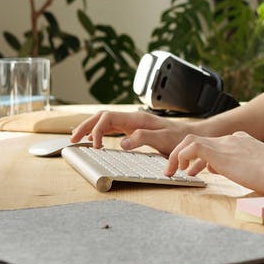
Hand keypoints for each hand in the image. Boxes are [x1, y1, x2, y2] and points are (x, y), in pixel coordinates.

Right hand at [70, 110, 188, 152]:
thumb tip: (122, 143)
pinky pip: (112, 128)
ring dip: (90, 128)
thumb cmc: (179, 139)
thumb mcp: (164, 140)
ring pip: (105, 121)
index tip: (94, 147)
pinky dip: (99, 132)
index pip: (108, 118)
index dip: (96, 130)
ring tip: (77, 139)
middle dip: (85, 126)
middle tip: (72, 139)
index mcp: (137, 119)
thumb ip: (143, 139)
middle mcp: (132, 119)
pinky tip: (94, 139)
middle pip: (102, 117)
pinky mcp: (134, 130)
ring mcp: (132, 124)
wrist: (191, 137)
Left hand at [165, 131, 263, 194]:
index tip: (194, 170)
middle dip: (183, 153)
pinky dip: (180, 157)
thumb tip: (219, 170)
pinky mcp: (219, 152)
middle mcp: (231, 139)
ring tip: (172, 171)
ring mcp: (225, 143)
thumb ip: (238, 167)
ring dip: (176, 155)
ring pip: (190, 141)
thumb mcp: (254, 169)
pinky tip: (181, 171)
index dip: (201, 157)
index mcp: (241, 141)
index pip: (214, 144)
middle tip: (177, 169)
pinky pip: (191, 148)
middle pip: (198, 139)